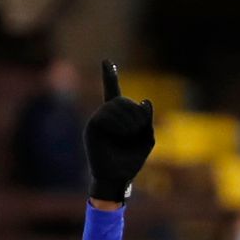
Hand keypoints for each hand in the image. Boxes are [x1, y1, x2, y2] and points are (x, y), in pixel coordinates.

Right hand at [85, 61, 154, 202]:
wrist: (117, 178)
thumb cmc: (132, 160)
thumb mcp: (147, 138)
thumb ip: (147, 120)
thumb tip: (145, 101)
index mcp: (118, 116)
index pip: (112, 91)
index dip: (109, 76)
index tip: (106, 61)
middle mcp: (105, 115)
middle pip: (121, 100)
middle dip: (135, 112)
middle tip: (139, 127)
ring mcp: (97, 120)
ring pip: (115, 105)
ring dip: (129, 119)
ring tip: (131, 134)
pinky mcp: (92, 127)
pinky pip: (105, 115)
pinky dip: (119, 123)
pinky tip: (122, 134)